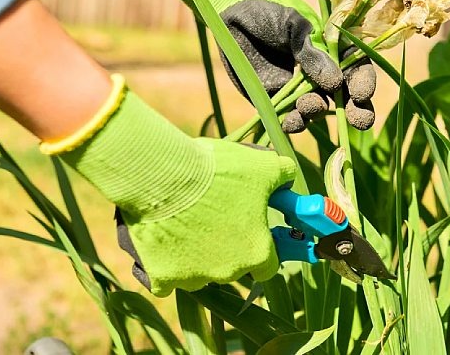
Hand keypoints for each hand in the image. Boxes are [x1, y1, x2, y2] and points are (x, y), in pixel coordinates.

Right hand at [49, 76, 295, 296]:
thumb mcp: (262, 166)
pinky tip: (163, 245)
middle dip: (227, 247)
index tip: (252, 232)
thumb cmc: (218, 172)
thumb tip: (287, 177)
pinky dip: (165, 267)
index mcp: (257, 252)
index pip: (268, 265)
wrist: (163, 176)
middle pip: (232, 267)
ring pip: (199, 274)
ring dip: (196, 256)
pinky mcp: (162, 278)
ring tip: (185, 222)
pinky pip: (165, 282)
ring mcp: (193, 278)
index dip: (262, 248)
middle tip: (215, 217)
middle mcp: (228, 272)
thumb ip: (282, 176)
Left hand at [165, 0, 376, 131]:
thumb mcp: (294, 26)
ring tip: (309, 104)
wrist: (232, 13)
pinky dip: (294, 123)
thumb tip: (335, 83)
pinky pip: (290, 117)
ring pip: (317, 109)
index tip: (362, 94)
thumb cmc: (269, 11)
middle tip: (360, 121)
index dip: (363, 82)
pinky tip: (292, 120)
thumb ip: (312, 54)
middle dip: (355, 110)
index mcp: (331, 49)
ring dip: (317, 111)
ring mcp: (298, 88)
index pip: (356, 68)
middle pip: (344, 96)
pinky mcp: (275, 99)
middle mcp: (319, 72)